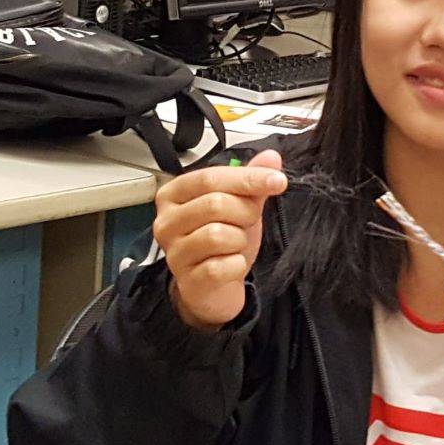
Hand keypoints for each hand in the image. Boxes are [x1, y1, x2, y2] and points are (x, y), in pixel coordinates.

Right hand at [153, 149, 287, 330]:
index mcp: (173, 194)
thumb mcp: (238, 205)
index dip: (247, 178)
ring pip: (218, 235)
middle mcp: (166, 221)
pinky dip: (237, 265)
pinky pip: (222, 266)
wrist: (214, 287)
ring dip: (239, 240)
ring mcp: (174, 252)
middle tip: (248, 222)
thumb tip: (271, 157)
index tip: (277, 181)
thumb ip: (251, 181)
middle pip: (214, 203)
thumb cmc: (222, 242)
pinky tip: (231, 264)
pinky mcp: (187, 280)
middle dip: (244, 212)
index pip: (209, 177)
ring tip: (235, 244)